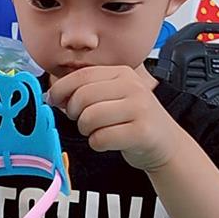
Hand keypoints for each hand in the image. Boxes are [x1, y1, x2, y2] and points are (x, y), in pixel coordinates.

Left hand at [47, 66, 182, 171]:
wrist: (165, 143)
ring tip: (97, 131)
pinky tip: (108, 141)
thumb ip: (86, 91)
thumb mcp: (113, 97)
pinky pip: (101, 138)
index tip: (53, 100)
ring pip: (90, 118)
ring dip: (86, 130)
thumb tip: (52, 94)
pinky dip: (97, 143)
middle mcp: (133, 87)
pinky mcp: (142, 132)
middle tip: (81, 120)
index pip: (82, 75)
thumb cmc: (132, 120)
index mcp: (123, 73)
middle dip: (73, 112)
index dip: (61, 89)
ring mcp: (140, 109)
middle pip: (83, 97)